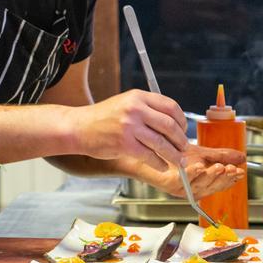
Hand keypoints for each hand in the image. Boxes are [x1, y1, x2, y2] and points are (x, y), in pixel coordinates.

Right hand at [73, 89, 188, 169]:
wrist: (78, 127)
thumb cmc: (103, 118)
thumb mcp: (125, 103)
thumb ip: (147, 109)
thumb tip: (173, 123)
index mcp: (138, 97)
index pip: (170, 107)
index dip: (182, 120)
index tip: (183, 130)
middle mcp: (135, 109)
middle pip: (170, 125)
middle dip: (181, 140)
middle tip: (184, 148)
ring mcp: (129, 127)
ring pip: (162, 143)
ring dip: (174, 155)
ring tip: (179, 161)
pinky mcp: (124, 144)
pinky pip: (149, 156)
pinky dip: (159, 163)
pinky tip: (162, 166)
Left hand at [138, 144, 245, 197]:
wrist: (150, 150)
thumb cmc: (173, 154)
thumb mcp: (202, 153)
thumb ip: (221, 156)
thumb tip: (242, 157)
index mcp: (203, 184)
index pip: (221, 184)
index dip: (231, 179)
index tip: (239, 172)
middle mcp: (193, 189)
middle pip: (212, 187)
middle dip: (223, 178)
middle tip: (230, 169)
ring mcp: (182, 188)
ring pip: (199, 185)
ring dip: (210, 176)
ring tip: (218, 166)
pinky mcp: (169, 184)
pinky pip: (183, 181)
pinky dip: (191, 174)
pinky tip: (198, 166)